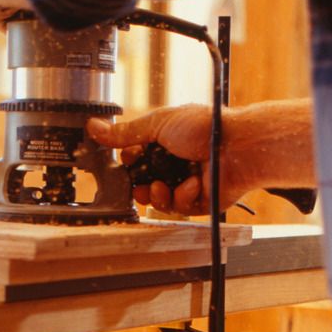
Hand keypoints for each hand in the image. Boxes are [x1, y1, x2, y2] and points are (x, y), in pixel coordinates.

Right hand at [87, 99, 316, 215]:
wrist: (237, 148)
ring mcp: (185, 182)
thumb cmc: (205, 127)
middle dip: (137, 185)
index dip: (127, 163)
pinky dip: (183, 196)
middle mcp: (174, 162)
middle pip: (142, 182)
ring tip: (161, 186)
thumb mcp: (158, 124)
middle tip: (138, 182)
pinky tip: (193, 184)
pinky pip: (179, 207)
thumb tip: (94, 127)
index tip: (124, 163)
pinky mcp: (198, 201)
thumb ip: (125, 133)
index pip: (134, 157)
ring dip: (156, 194)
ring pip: (157, 199)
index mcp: (163, 141)